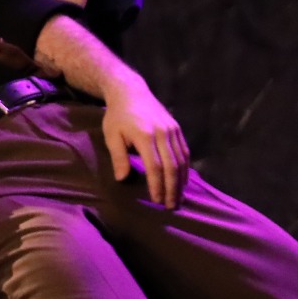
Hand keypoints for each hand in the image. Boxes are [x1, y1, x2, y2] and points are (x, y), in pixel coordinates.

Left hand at [101, 79, 189, 208]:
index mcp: (145, 136)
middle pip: (172, 166)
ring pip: (182, 160)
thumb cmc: (117, 116)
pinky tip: (182, 181)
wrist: (130, 92)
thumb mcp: (112, 136)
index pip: (155, 167)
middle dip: (172, 188)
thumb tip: (123, 179)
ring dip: (181, 181)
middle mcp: (163, 133)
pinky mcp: (177, 129)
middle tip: (170, 206)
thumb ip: (118, 157)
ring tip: (177, 198)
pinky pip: (184, 152)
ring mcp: (172, 130)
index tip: (156, 201)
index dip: (157, 185)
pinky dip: (185, 168)